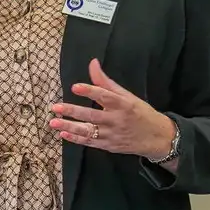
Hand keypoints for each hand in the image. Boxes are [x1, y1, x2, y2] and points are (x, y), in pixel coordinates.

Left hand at [50, 59, 175, 159]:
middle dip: (73, 111)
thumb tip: (92, 63)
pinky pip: (90, 142)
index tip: (75, 87)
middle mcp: (116, 120)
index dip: (90, 91)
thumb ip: (106, 82)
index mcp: (123, 104)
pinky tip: (63, 133)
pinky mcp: (108, 146)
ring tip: (53, 123)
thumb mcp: (127, 95)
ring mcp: (112, 135)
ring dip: (70, 127)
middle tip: (56, 107)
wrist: (156, 137)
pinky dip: (76, 139)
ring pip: (88, 131)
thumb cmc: (140, 113)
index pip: (105, 96)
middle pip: (92, 115)